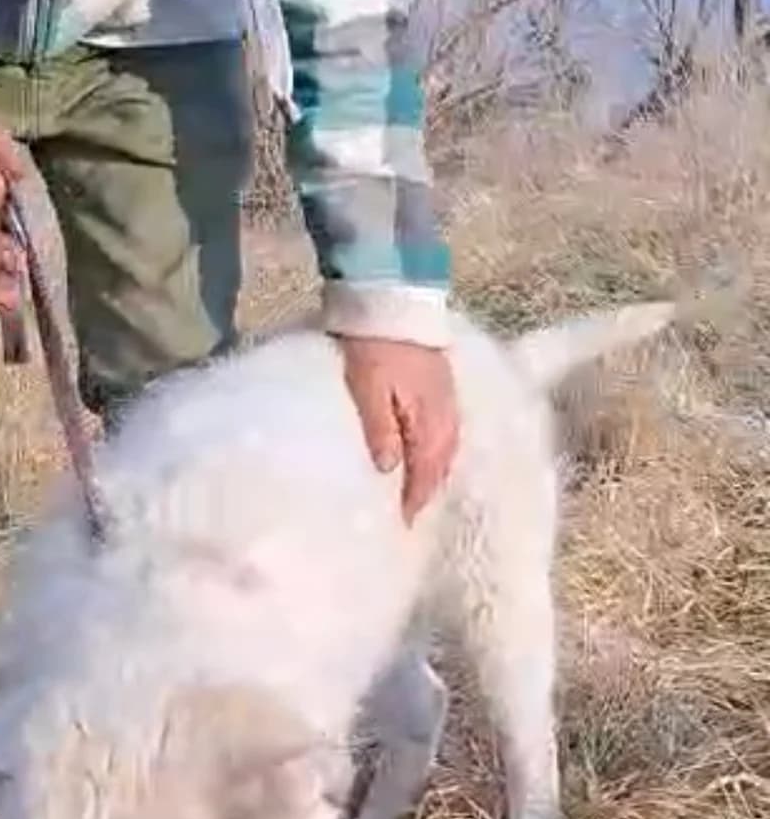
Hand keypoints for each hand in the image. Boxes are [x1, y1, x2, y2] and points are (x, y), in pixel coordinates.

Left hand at [341, 337, 458, 522]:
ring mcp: (448, 398)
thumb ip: (381, 431)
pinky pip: (446, 429)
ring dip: (433, 471)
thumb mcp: (369, 389)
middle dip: (426, 490)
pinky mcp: (443, 384)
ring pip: (446, 448)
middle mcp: (447, 414)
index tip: (401, 523)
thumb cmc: (374, 344)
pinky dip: (436, 448)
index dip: (413, 501)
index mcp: (430, 421)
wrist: (392, 295)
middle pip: (440, 464)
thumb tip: (388, 470)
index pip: (425, 474)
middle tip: (408, 513)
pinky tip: (423, 451)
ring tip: (415, 489)